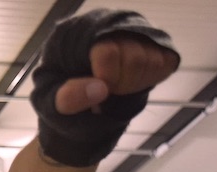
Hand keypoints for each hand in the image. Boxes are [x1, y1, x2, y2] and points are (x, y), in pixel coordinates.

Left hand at [55, 35, 179, 114]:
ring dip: (137, 84)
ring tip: (117, 88)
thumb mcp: (51, 104)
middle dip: (122, 85)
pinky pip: (166, 62)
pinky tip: (133, 83)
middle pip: (135, 58)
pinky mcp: (151, 41)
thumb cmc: (58, 98)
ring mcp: (131, 29)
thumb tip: (100, 89)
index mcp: (75, 32)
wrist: (74, 100)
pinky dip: (152, 79)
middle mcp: (106, 22)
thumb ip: (68, 97)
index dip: (107, 79)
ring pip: (153, 60)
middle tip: (107, 93)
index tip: (98, 92)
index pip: (107, 52)